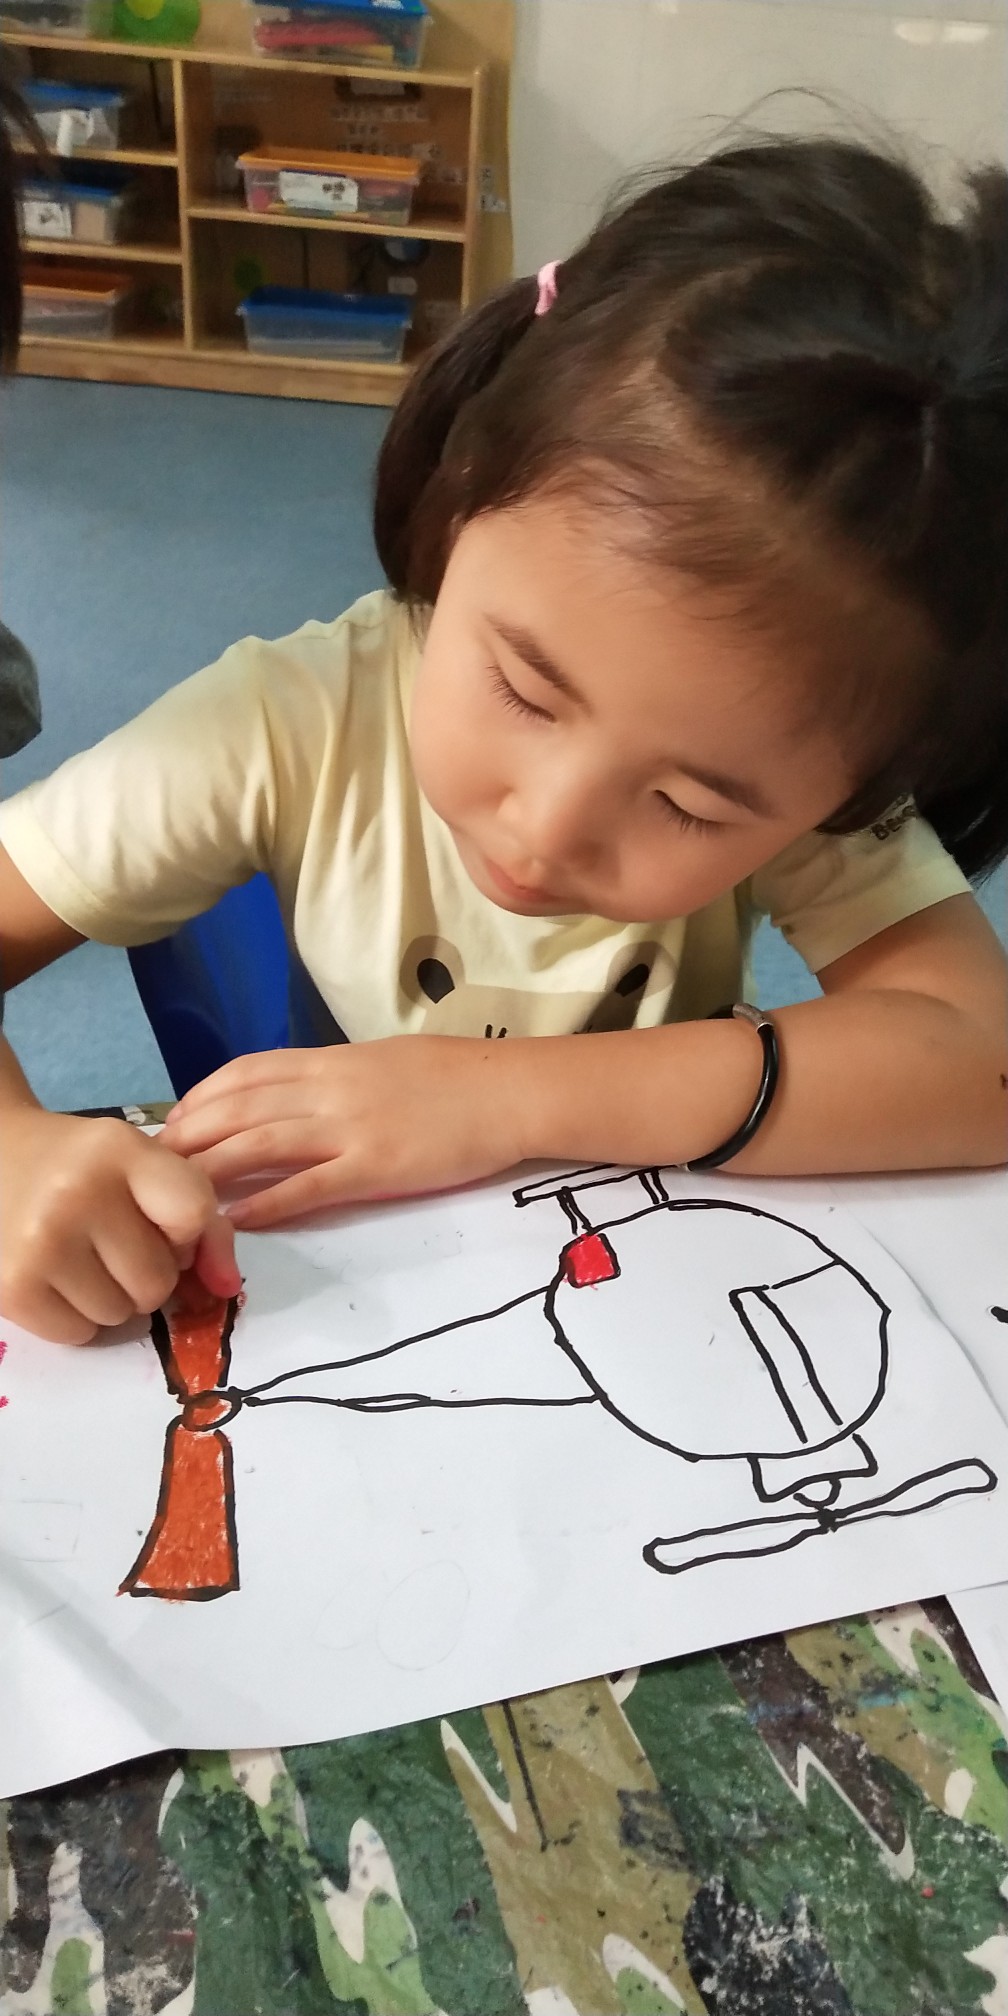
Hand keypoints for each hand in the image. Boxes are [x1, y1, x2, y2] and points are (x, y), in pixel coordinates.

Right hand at [0, 1105, 239, 1344]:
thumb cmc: (83, 1166)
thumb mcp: (144, 1167)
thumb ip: (200, 1218)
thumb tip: (228, 1288)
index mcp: (120, 1150)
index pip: (193, 1216)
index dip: (187, 1234)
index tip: (165, 1224)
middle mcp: (77, 1193)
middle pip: (158, 1281)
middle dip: (148, 1274)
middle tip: (116, 1245)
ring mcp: (39, 1242)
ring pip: (121, 1316)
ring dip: (114, 1299)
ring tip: (86, 1259)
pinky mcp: (12, 1287)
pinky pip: (79, 1335)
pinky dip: (78, 1318)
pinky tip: (60, 1279)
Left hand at [160, 1037, 527, 1228]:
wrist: (511, 1091)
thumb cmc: (457, 1077)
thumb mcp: (386, 1061)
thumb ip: (338, 1077)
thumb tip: (299, 1095)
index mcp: (334, 1060)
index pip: (248, 1071)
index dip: (203, 1095)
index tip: (175, 1120)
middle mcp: (332, 1089)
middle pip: (240, 1107)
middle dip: (191, 1135)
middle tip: (157, 1164)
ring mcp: (352, 1128)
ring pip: (260, 1144)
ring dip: (211, 1169)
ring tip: (177, 1194)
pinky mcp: (376, 1168)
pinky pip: (307, 1187)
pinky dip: (265, 1202)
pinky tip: (236, 1219)